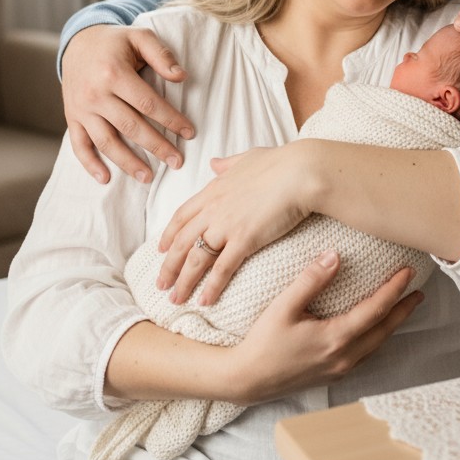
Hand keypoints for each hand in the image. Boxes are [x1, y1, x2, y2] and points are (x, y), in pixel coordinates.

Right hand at [62, 25, 193, 183]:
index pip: (148, 103)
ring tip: (149, 177)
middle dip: (156, 146)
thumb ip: (161, 55)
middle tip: (177, 162)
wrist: (77, 42)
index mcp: (113, 73)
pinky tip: (106, 179)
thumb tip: (182, 77)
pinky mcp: (71, 117)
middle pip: (130, 126)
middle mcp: (95, 94)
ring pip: (106, 141)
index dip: (171, 120)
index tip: (190, 133)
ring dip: (127, 162)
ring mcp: (81, 108)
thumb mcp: (139, 37)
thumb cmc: (115, 42)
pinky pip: (79, 145)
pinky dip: (90, 164)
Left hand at [157, 143, 313, 305]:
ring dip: (184, 281)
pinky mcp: (244, 239)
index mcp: (214, 189)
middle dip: (169, 265)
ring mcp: (227, 225)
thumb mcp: (247, 158)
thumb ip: (228, 164)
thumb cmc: (280, 162)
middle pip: (183, 241)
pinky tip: (205, 301)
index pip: (182, 215)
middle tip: (160, 284)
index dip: (170, 235)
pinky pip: (222, 268)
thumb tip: (214, 163)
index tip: (161, 249)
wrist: (299, 172)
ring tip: (176, 299)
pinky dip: (212, 286)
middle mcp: (214, 208)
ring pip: (196, 258)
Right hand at [231, 249, 423, 404]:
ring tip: (403, 308)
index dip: (394, 289)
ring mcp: (339, 369)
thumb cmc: (262, 342)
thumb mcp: (283, 306)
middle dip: (403, 310)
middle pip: (384, 330)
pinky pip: (365, 354)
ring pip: (376, 345)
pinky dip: (377, 337)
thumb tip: (335, 256)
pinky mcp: (332, 375)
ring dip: (392, 324)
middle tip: (418, 291)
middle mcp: (343, 357)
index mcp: (335, 338)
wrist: (246, 380)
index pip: (375, 309)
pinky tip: (375, 330)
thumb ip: (311, 280)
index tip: (408, 272)